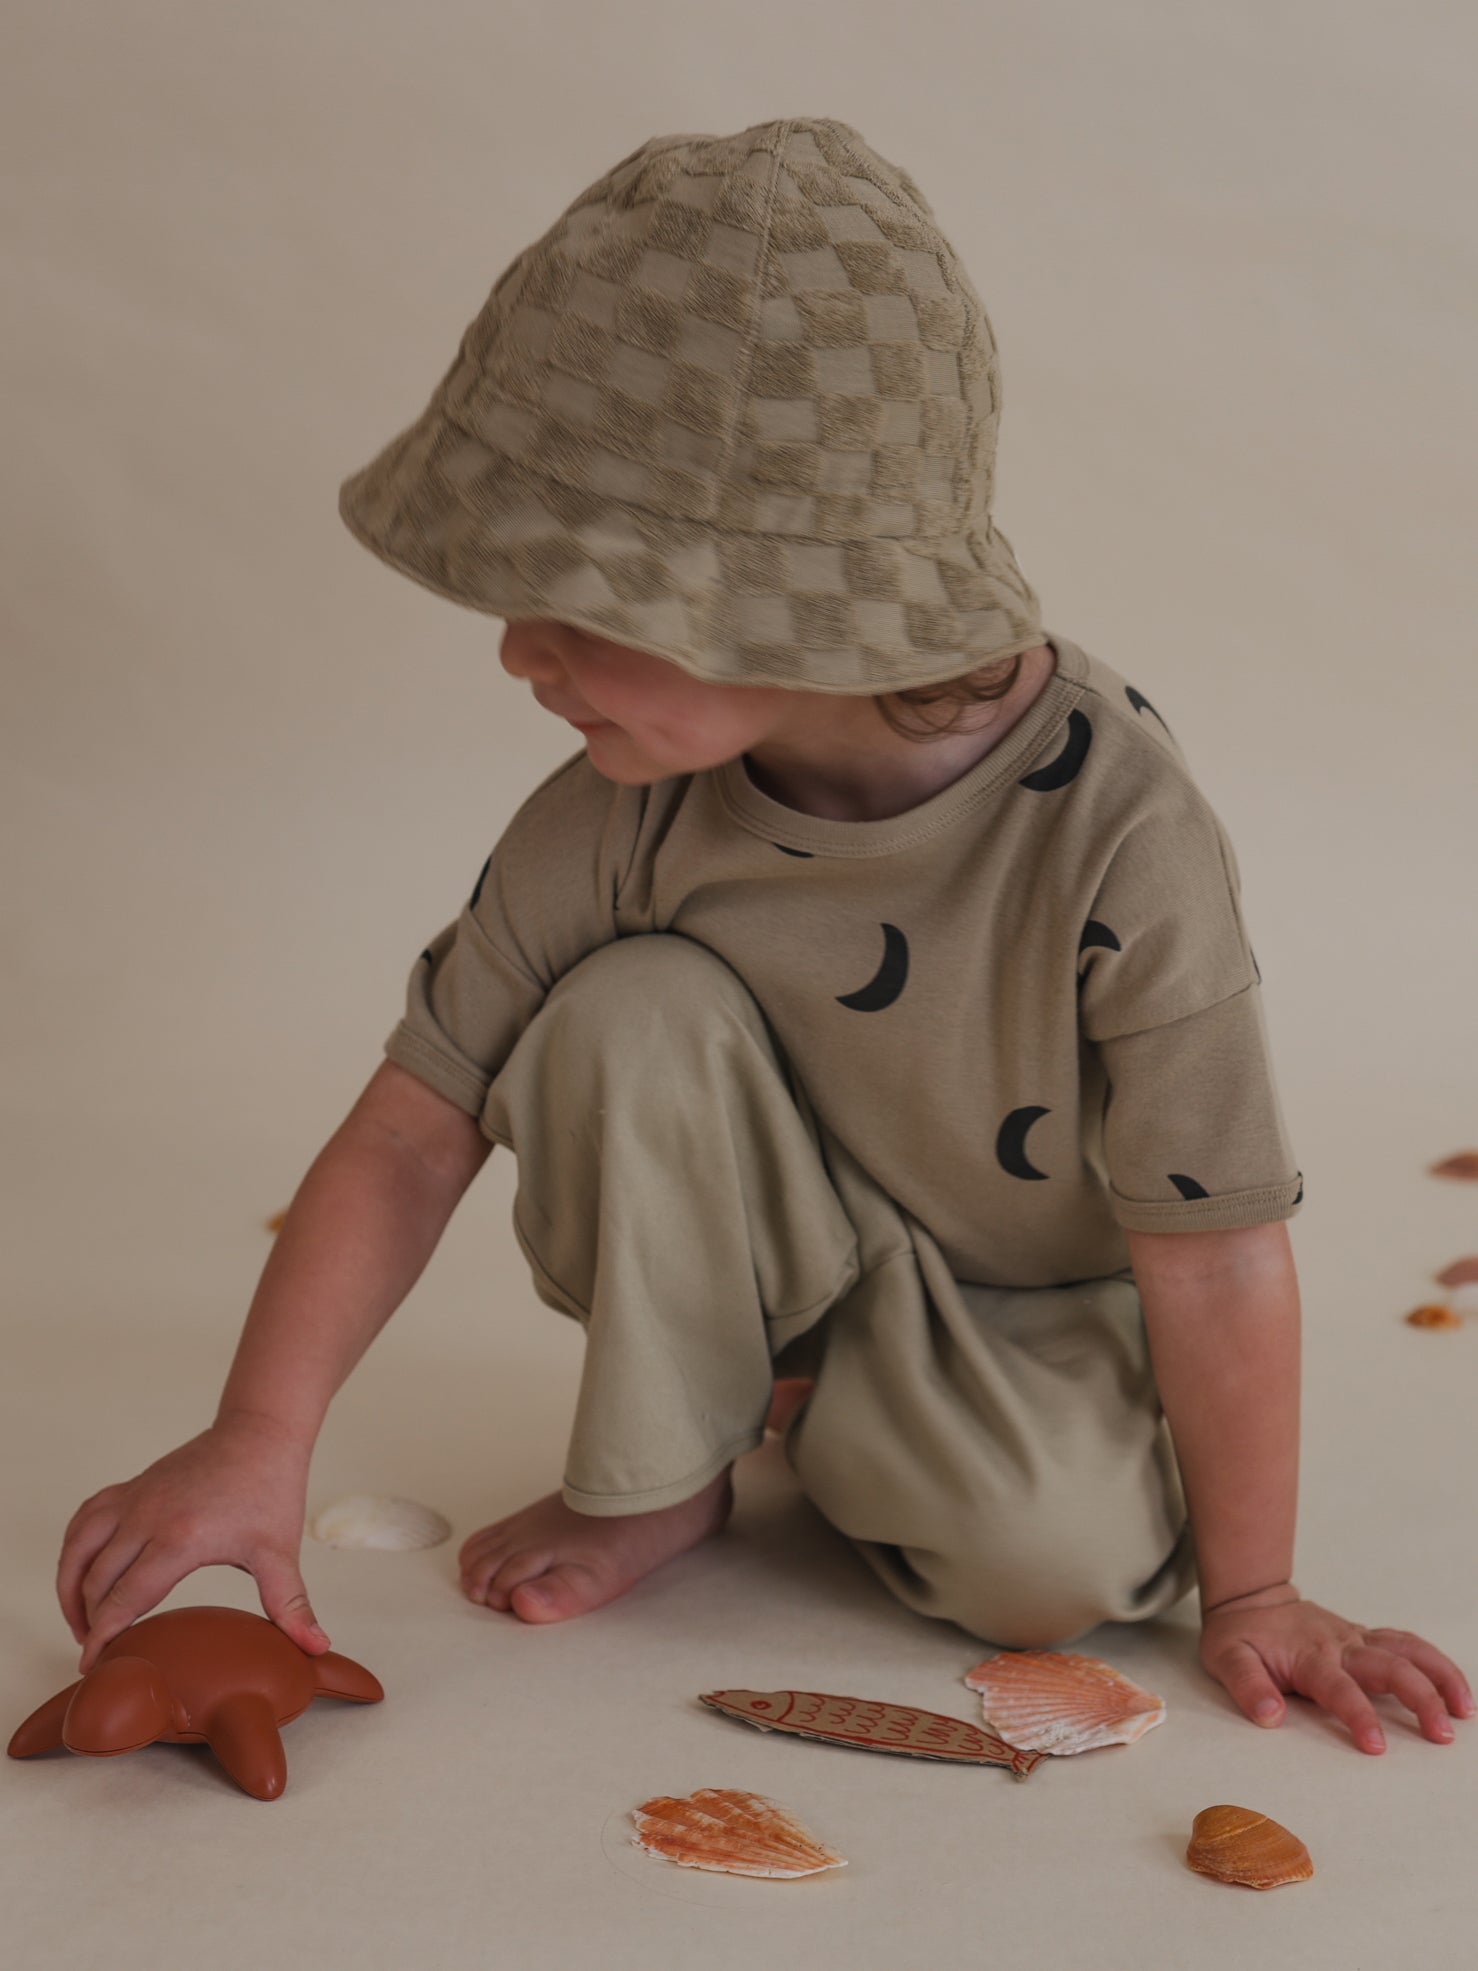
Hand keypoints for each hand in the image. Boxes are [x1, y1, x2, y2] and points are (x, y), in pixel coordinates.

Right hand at [58, 1413, 329, 1673]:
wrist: (261, 1432)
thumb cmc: (271, 1490)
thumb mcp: (280, 1552)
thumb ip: (292, 1605)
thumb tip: (318, 1646)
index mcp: (180, 1540)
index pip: (124, 1599)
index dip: (103, 1637)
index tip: (94, 1666)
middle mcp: (146, 1517)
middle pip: (95, 1580)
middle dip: (88, 1622)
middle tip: (95, 1652)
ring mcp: (135, 1498)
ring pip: (79, 1547)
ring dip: (70, 1586)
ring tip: (80, 1620)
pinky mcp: (132, 1485)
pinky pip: (85, 1517)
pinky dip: (74, 1547)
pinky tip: (82, 1570)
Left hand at [1200, 1586, 1475, 1752]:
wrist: (1250, 1598)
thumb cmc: (1239, 1635)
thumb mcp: (1226, 1658)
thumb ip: (1247, 1686)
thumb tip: (1270, 1716)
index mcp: (1308, 1655)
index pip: (1339, 1687)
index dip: (1358, 1714)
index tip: (1376, 1745)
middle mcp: (1340, 1645)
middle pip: (1389, 1667)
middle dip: (1419, 1699)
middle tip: (1441, 1735)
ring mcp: (1357, 1638)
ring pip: (1408, 1651)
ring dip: (1439, 1676)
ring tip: (1464, 1711)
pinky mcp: (1367, 1638)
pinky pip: (1407, 1645)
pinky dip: (1435, 1663)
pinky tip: (1455, 1689)